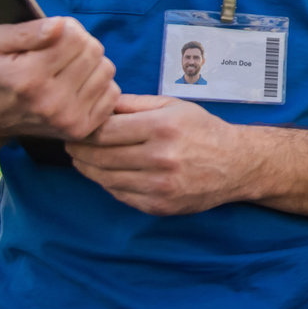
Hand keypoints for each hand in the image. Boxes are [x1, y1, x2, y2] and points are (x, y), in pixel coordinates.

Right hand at [0, 17, 118, 142]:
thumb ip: (27, 31)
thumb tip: (60, 26)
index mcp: (28, 78)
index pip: (75, 36)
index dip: (67, 28)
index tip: (53, 36)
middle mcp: (50, 102)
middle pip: (93, 51)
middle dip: (80, 44)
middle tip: (60, 52)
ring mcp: (68, 119)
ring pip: (106, 69)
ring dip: (91, 64)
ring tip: (67, 69)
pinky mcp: (81, 129)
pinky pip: (113, 93)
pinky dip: (99, 85)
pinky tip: (77, 86)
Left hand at [66, 95, 251, 214]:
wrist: (236, 164)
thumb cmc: (202, 130)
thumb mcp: (173, 106)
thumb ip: (133, 104)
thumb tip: (97, 103)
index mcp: (162, 128)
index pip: (104, 131)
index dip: (83, 130)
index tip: (75, 128)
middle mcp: (161, 158)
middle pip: (100, 156)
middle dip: (79, 149)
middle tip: (70, 143)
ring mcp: (160, 186)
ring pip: (105, 178)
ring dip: (88, 169)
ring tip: (83, 158)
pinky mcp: (159, 205)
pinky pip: (119, 195)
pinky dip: (107, 184)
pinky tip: (107, 173)